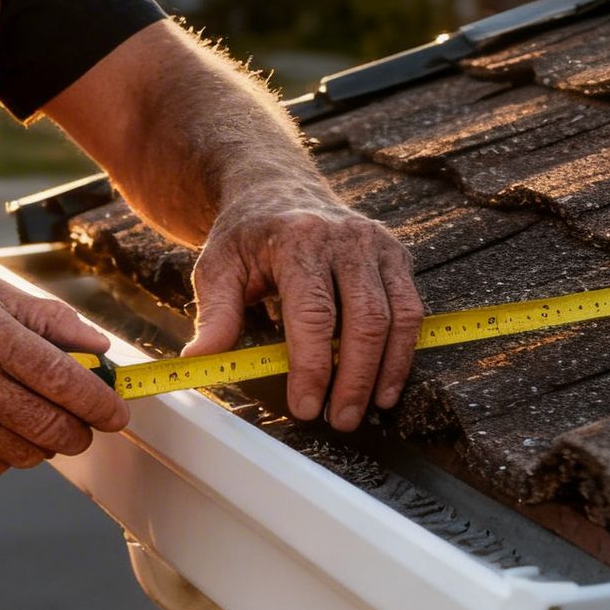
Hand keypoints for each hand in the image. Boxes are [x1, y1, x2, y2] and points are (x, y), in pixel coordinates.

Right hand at [0, 275, 130, 476]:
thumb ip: (50, 320)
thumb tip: (99, 351)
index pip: (61, 378)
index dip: (99, 403)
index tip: (116, 413)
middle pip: (47, 425)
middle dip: (80, 432)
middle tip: (85, 425)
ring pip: (23, 453)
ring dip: (42, 444)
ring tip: (33, 419)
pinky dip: (6, 454)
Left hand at [183, 184, 422, 431]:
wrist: (276, 189)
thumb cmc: (247, 234)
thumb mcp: (217, 265)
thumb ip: (215, 315)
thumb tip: (198, 361)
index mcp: (298, 240)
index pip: (313, 314)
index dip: (313, 367)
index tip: (305, 407)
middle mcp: (346, 239)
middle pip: (363, 320)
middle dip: (354, 379)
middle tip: (340, 421)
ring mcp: (377, 245)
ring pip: (396, 318)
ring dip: (385, 371)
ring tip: (367, 409)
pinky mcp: (397, 255)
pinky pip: (411, 310)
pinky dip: (403, 352)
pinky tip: (386, 383)